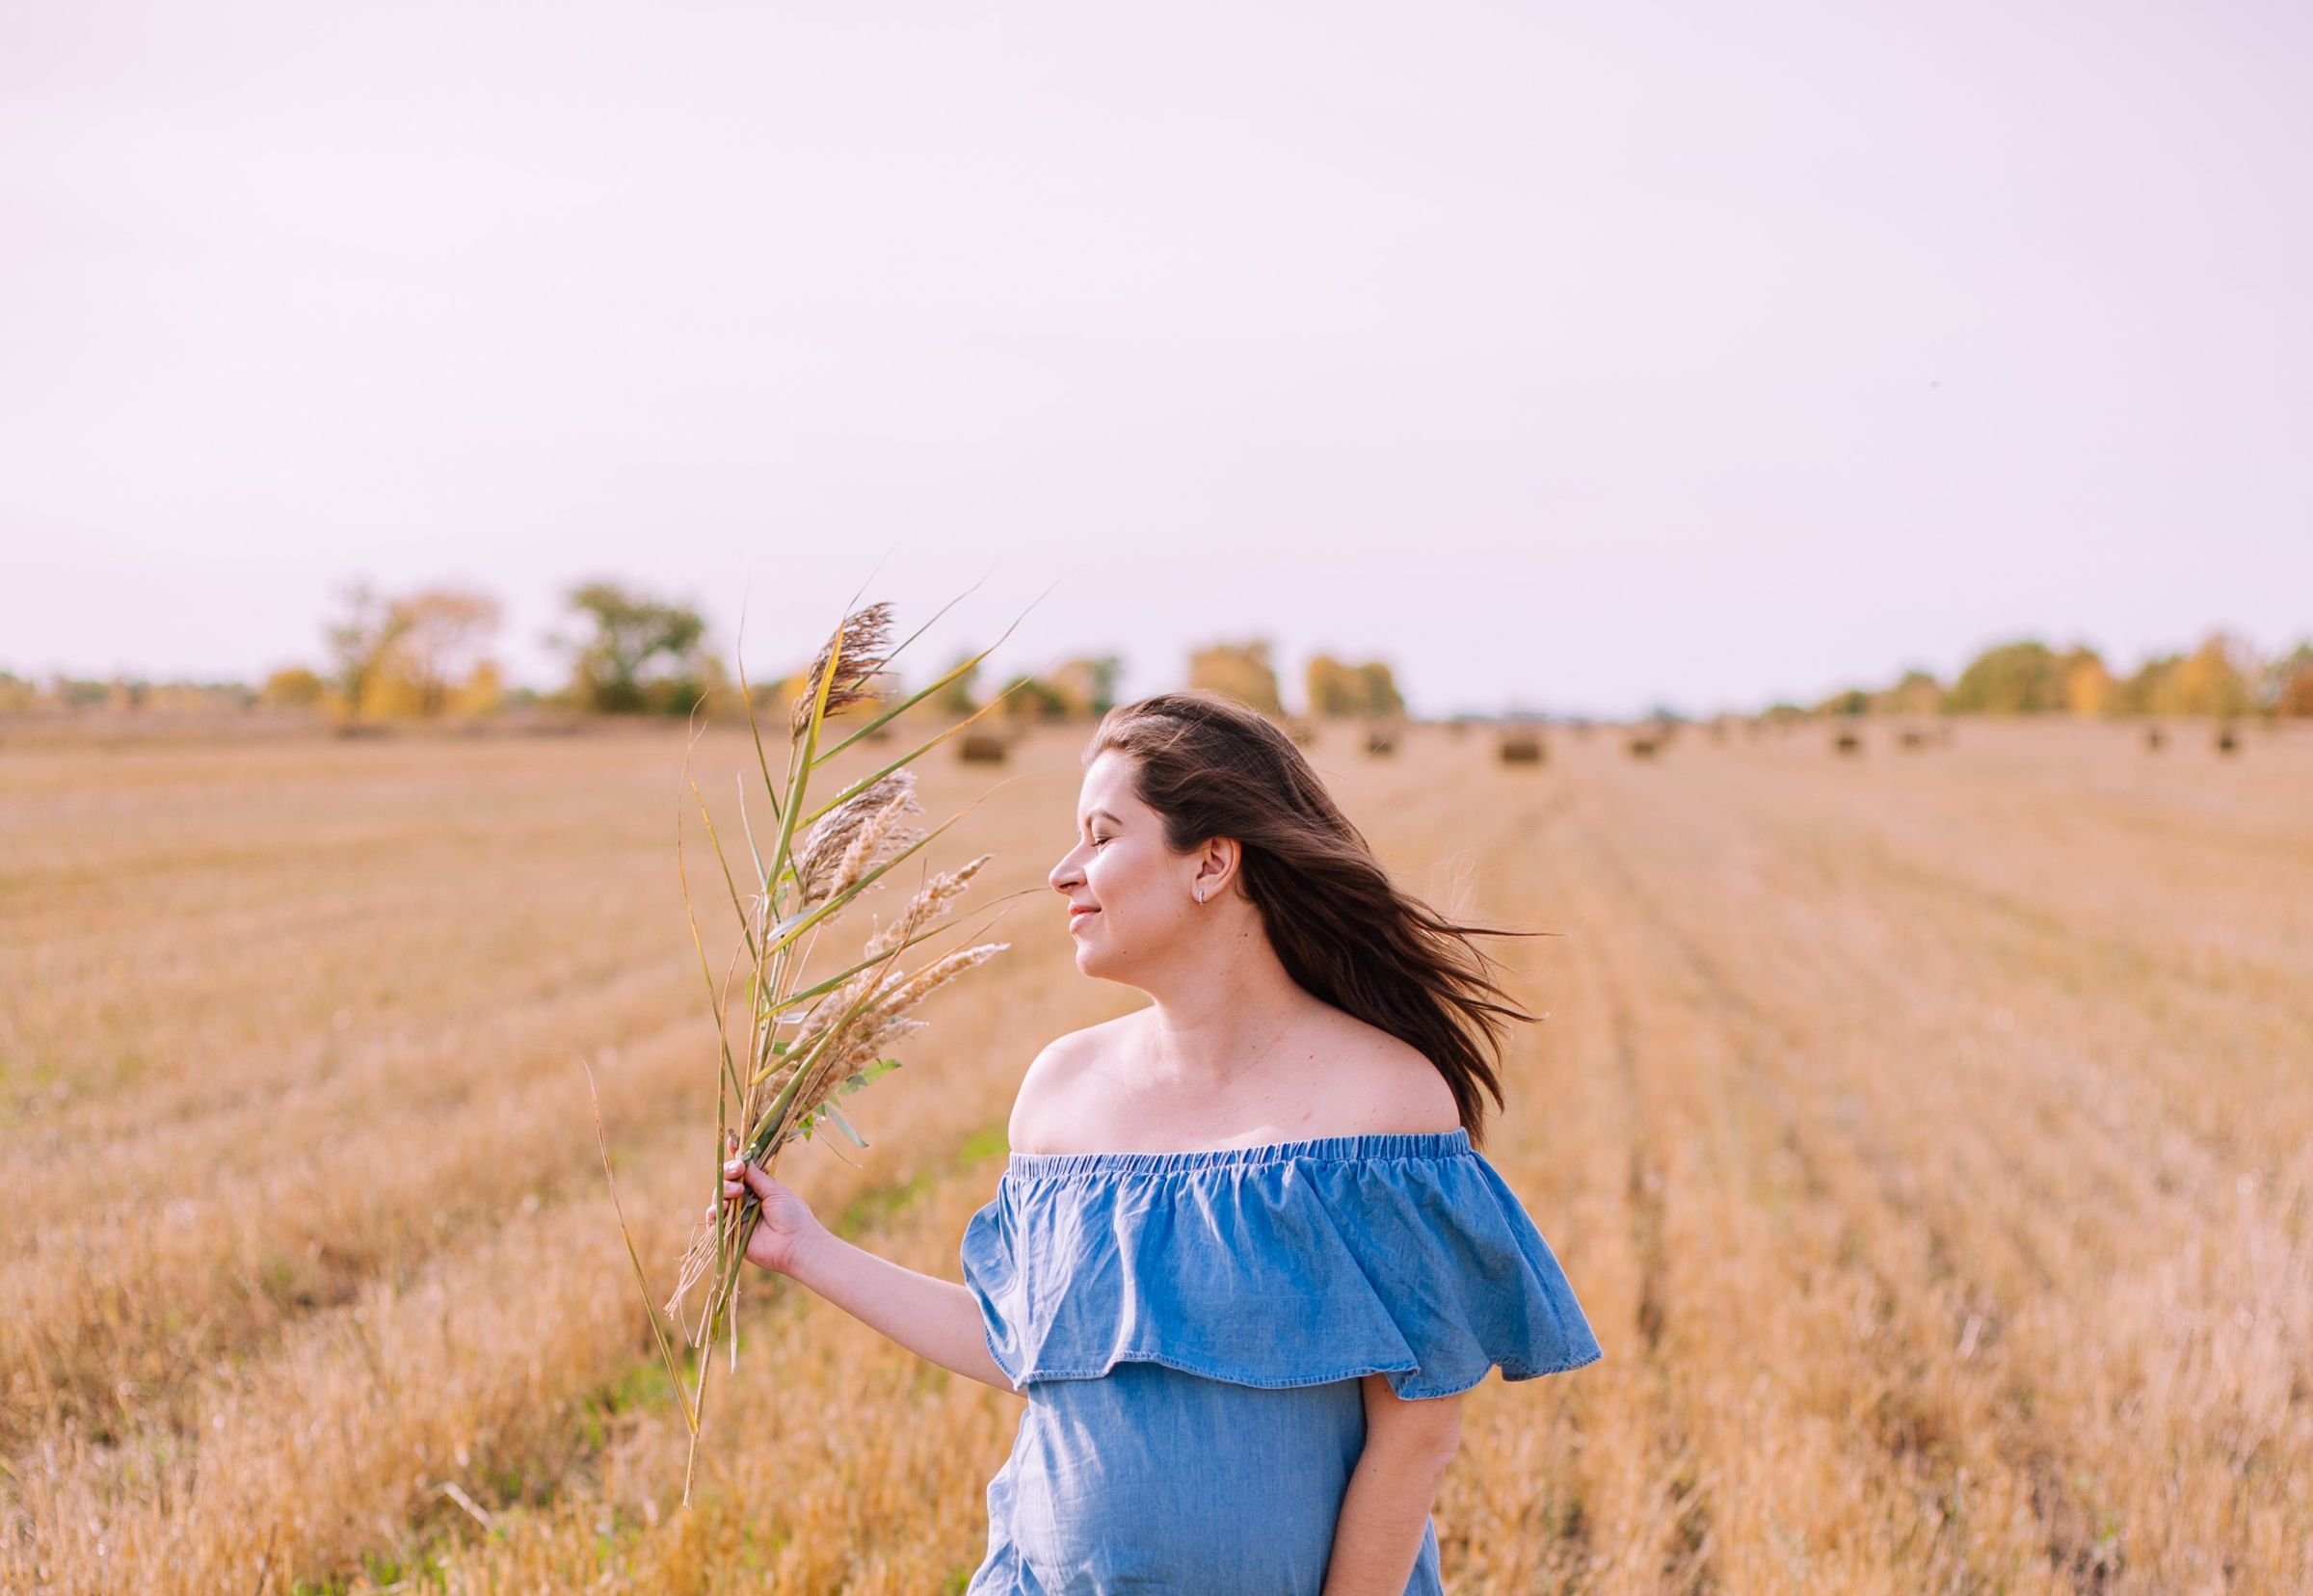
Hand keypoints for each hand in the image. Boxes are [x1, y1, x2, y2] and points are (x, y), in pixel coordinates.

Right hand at [720, 1137, 826, 1276]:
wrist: (796, 1244)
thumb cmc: (793, 1215)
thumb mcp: (775, 1191)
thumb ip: (756, 1177)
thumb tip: (743, 1160)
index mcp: (758, 1189)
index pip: (742, 1171)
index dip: (735, 1158)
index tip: (732, 1143)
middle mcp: (745, 1201)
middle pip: (726, 1182)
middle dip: (728, 1173)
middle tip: (737, 1171)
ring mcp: (736, 1217)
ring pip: (718, 1198)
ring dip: (723, 1191)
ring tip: (736, 1193)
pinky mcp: (730, 1234)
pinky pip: (714, 1220)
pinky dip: (714, 1211)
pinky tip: (722, 1206)